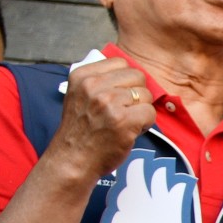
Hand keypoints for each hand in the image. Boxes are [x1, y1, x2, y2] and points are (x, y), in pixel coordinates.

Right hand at [54, 60, 156, 180]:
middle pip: (137, 76)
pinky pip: (150, 112)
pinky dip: (145, 124)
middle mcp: (93, 86)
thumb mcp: (80, 96)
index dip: (125, 81)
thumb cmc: (81, 130)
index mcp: (82, 76)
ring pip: (146, 95)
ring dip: (140, 110)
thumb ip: (100, 81)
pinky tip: (130, 131)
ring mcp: (108, 103)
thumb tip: (132, 71)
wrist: (72, 160)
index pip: (121, 62)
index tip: (117, 96)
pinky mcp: (123, 121)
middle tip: (125, 111)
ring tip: (125, 122)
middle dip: (137, 94)